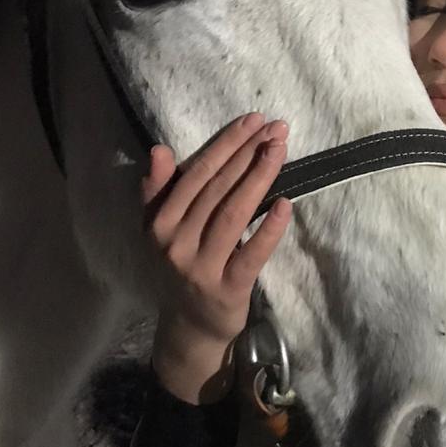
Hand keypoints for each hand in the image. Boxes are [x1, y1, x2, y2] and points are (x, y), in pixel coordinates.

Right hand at [143, 111, 292, 402]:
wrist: (190, 326)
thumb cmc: (182, 265)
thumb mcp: (161, 229)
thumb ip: (159, 190)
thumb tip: (159, 150)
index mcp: (159, 223)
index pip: (196, 174)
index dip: (226, 144)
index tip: (254, 120)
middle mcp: (175, 243)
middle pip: (217, 189)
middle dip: (248, 153)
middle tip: (276, 128)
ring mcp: (201, 267)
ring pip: (233, 214)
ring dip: (259, 178)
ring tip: (280, 151)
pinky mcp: (228, 289)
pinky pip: (251, 253)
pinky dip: (269, 228)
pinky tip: (286, 203)